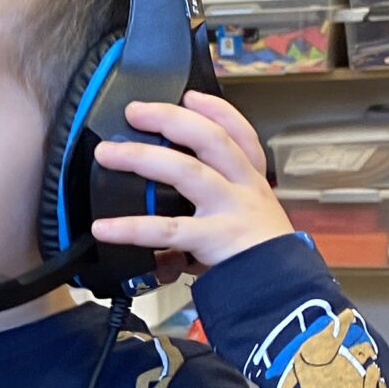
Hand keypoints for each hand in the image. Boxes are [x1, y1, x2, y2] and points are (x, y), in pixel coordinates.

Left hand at [90, 91, 291, 272]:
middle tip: (136, 110)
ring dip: (144, 158)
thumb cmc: (257, 255)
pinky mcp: (214, 239)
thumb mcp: (244, 219)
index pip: (240, 135)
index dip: (217, 111)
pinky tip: (104, 227)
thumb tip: (164, 200)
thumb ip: (209, 204)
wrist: (284, 292)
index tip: (190, 95)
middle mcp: (243, 188)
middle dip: (172, 119)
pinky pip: (166, 230)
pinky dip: (131, 228)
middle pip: (211, 140)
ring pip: (187, 172)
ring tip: (107, 153)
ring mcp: (231, 210)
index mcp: (251, 181)